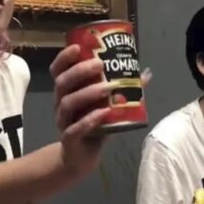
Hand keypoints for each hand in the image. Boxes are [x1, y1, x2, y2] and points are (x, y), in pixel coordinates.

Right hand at [49, 44, 109, 177]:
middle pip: (62, 82)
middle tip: (100, 64)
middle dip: (80, 71)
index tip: (78, 47)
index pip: (58, 70)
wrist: (81, 157)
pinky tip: (104, 113)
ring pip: (68, 103)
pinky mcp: (69, 140)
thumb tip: (145, 72)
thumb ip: (122, 89)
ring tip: (108, 87)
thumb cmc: (93, 123)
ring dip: (88, 93)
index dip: (64, 57)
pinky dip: (89, 120)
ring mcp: (63, 121)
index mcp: (66, 90)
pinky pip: (74, 129)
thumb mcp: (106, 104)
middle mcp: (60, 103)